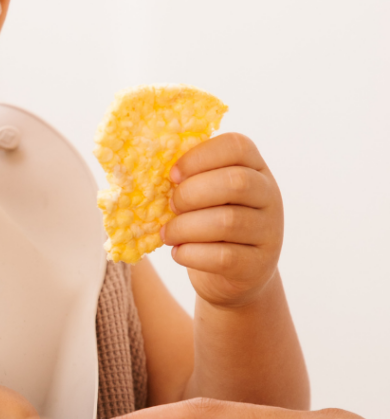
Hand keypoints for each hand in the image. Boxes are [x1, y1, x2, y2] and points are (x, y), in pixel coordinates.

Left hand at [162, 133, 282, 307]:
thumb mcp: (207, 191)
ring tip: (167, 234)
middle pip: (235, 182)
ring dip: (185, 227)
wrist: (234, 272)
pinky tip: (178, 252)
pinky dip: (191, 253)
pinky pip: (223, 257)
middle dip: (191, 194)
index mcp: (254, 167)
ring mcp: (268, 232)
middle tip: (171, 206)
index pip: (237, 146)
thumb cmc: (209, 219)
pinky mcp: (258, 265)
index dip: (199, 157)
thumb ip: (191, 175)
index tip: (173, 175)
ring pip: (227, 222)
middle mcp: (269, 195)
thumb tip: (150, 163)